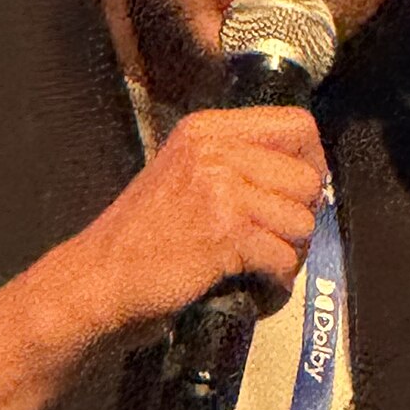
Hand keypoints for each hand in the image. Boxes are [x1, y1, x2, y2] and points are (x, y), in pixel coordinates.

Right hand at [59, 105, 327, 340]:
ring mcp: (220, 189)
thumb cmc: (139, 241)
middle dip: (300, 219)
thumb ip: (233, 164)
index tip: (297, 195)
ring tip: (260, 265)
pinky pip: (282, 257)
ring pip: (300, 221)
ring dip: (289, 253)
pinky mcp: (224, 232)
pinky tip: (251, 284)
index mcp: (206, 130)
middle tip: (274, 242)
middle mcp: (214, 150)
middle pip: (307, 178)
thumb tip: (304, 178)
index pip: (296, 126)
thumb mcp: (182, 175)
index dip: (310, 163)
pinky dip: (274, 280)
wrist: (98, 279)